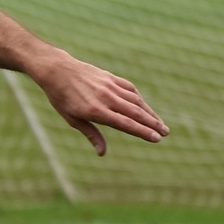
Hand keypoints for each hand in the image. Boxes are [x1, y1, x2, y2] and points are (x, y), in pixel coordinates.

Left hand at [32, 50, 168, 156]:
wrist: (58, 71)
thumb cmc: (62, 98)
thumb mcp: (72, 119)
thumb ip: (91, 134)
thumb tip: (102, 153)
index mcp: (96, 111)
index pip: (126, 124)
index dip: (143, 132)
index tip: (156, 138)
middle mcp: (107, 98)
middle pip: (136, 113)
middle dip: (153, 124)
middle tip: (165, 133)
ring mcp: (110, 86)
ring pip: (136, 101)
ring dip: (150, 112)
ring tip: (159, 123)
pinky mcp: (111, 78)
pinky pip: (130, 89)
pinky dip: (139, 99)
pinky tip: (144, 107)